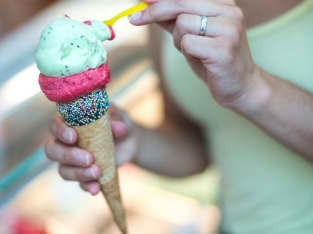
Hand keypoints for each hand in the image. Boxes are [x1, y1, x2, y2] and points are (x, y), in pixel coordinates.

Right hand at [44, 105, 136, 194]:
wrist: (129, 144)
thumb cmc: (119, 125)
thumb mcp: (122, 120)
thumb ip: (119, 122)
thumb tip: (118, 128)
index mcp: (70, 123)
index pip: (55, 125)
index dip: (60, 131)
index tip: (73, 137)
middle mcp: (65, 142)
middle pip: (53, 150)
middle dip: (68, 156)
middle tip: (88, 158)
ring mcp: (71, 161)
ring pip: (63, 170)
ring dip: (78, 173)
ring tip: (97, 172)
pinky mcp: (82, 175)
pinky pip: (79, 183)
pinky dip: (87, 186)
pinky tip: (96, 188)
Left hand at [130, 0, 260, 108]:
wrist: (240, 87)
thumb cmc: (214, 61)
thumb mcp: (193, 36)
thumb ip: (175, 21)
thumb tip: (150, 7)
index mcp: (224, 4)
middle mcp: (230, 11)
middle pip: (181, 2)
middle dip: (154, 11)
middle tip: (133, 19)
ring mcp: (229, 29)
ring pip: (183, 24)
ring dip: (179, 40)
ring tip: (194, 51)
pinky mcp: (224, 48)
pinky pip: (188, 43)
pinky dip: (186, 52)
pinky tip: (201, 59)